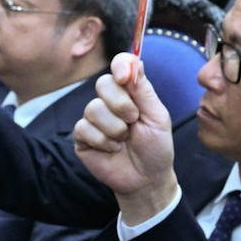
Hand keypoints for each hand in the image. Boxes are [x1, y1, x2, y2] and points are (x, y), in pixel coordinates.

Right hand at [73, 54, 180, 222]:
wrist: (146, 179)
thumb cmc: (155, 148)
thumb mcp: (158, 118)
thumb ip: (145, 91)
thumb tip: (137, 61)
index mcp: (131, 93)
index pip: (120, 66)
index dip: (120, 66)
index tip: (124, 76)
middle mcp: (110, 102)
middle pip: (103, 84)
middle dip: (121, 104)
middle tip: (134, 121)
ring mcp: (94, 119)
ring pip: (93, 108)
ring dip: (115, 128)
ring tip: (124, 140)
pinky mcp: (82, 136)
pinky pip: (84, 128)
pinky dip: (103, 141)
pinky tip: (112, 149)